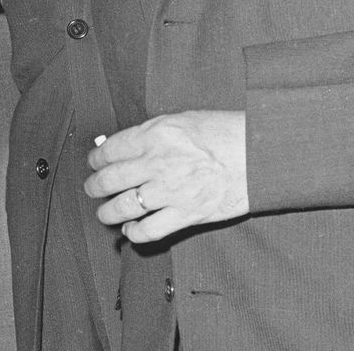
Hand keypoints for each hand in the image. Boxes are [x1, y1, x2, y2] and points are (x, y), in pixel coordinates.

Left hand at [85, 110, 248, 243]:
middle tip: (92, 189)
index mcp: (154, 135)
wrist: (261, 154)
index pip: (108, 150)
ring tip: (105, 213)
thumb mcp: (181, 120)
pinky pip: (149, 230)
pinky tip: (131, 230)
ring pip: (122, 207)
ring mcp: (171, 191)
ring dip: (108, 213)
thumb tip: (122, 145)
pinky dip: (135, 233)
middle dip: (94, 187)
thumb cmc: (226, 133)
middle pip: (109, 180)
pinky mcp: (187, 214)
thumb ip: (150, 133)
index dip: (95, 159)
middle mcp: (157, 163)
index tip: (94, 163)